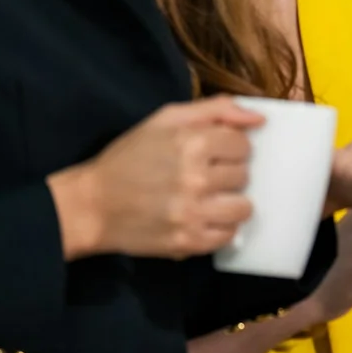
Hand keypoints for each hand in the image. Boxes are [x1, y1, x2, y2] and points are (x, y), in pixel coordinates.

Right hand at [46, 95, 262, 261]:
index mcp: (193, 144)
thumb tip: (260, 119)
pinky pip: (228, 235)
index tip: (212, 153)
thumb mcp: (166, 120)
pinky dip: (219, 227)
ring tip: (209, 198)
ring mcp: (193, 213)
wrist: (91, 205)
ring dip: (230, 202)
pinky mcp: (188, 242)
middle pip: (244, 175)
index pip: (243, 145)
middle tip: (204, 176)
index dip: (229, 147)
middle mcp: (196, 179)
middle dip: (227, 173)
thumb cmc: (129, 157)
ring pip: (244, 207)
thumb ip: (216, 110)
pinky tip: (202, 218)